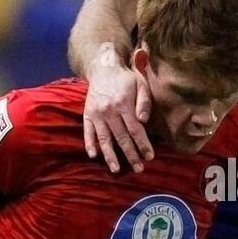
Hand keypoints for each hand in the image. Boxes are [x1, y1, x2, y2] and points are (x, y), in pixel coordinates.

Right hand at [84, 57, 153, 173]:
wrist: (103, 69)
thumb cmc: (126, 79)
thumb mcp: (140, 84)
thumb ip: (144, 102)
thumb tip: (143, 121)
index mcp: (124, 104)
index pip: (135, 129)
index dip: (143, 144)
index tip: (150, 157)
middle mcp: (109, 111)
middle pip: (121, 137)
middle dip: (131, 155)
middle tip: (139, 169)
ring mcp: (97, 114)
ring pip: (104, 138)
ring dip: (110, 155)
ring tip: (116, 170)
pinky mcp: (87, 114)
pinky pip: (87, 132)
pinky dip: (89, 144)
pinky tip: (94, 155)